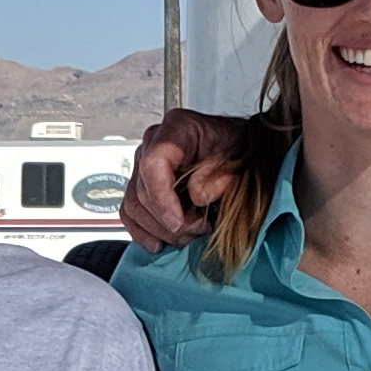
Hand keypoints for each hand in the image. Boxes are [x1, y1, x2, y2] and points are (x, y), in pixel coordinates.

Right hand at [122, 110, 256, 250]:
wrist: (239, 152)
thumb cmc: (239, 151)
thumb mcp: (241, 158)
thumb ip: (220, 176)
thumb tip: (197, 196)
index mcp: (179, 127)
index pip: (154, 162)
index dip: (162, 197)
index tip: (178, 222)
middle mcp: (155, 142)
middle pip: (143, 190)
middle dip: (168, 220)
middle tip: (197, 229)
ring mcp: (144, 163)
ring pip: (135, 204)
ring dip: (160, 229)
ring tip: (189, 234)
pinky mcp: (141, 184)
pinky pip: (130, 211)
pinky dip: (142, 231)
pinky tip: (159, 243)